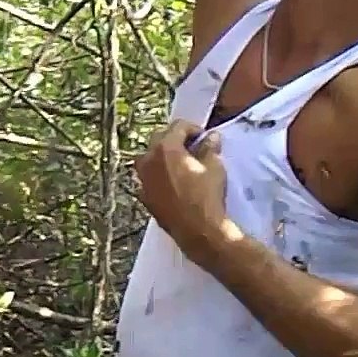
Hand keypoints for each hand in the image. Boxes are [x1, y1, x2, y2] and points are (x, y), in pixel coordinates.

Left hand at [134, 119, 228, 262]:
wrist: (197, 230)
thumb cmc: (206, 196)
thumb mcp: (214, 167)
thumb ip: (210, 148)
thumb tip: (211, 138)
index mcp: (166, 148)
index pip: (178, 127)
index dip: (193, 128)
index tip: (203, 136)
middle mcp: (149, 160)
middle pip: (158, 138)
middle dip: (174, 138)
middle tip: (191, 146)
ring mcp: (143, 179)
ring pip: (148, 158)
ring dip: (161, 155)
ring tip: (180, 163)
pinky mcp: (144, 197)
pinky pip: (148, 178)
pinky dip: (157, 175)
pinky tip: (172, 182)